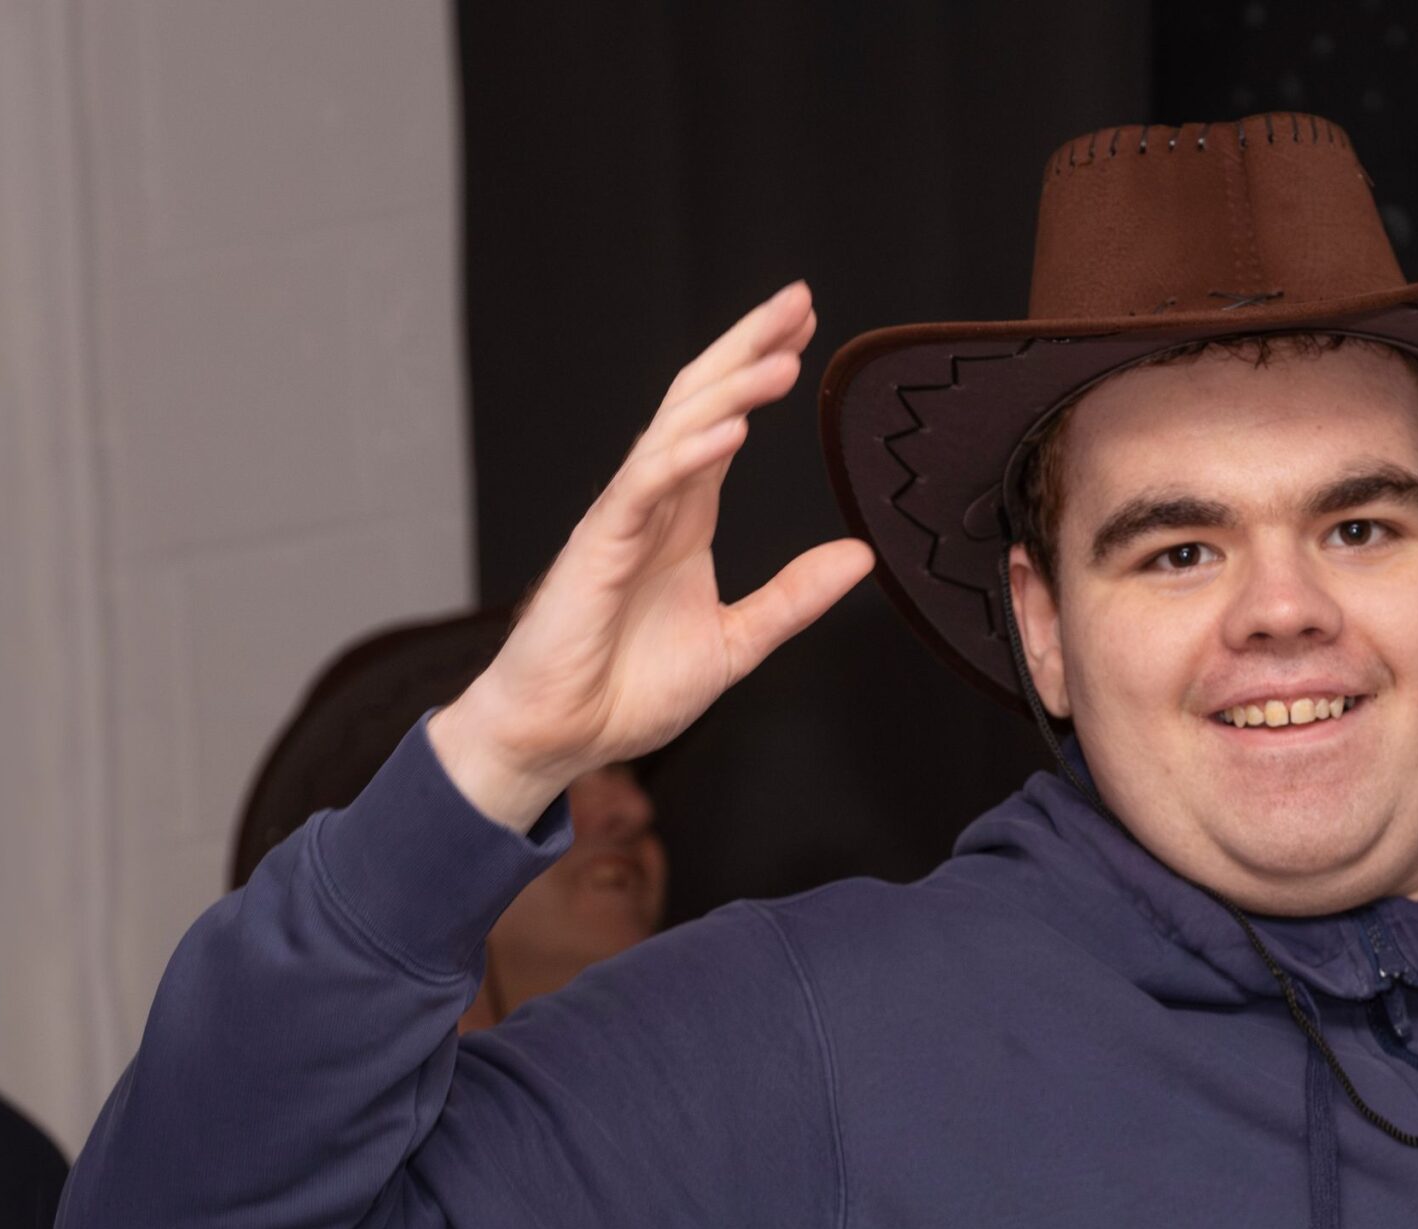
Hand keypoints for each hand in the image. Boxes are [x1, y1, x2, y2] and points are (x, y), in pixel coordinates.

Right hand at [430, 280, 877, 827]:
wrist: (559, 740)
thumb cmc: (626, 693)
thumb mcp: (736, 644)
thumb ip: (794, 598)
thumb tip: (859, 557)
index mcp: (682, 519)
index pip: (725, 424)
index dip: (760, 372)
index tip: (806, 330)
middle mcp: (653, 505)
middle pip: (701, 403)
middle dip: (747, 348)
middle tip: (798, 299)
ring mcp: (622, 520)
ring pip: (676, 432)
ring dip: (730, 389)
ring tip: (781, 352)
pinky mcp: (597, 549)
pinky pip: (646, 488)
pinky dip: (687, 455)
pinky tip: (731, 430)